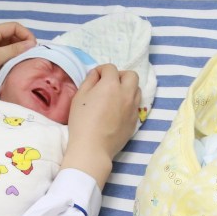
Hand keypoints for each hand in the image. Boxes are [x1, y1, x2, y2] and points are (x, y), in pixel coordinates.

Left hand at [0, 22, 35, 107]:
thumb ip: (15, 50)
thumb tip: (33, 44)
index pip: (14, 27)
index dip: (26, 35)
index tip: (34, 48)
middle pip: (12, 39)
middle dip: (23, 46)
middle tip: (32, 59)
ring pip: (8, 52)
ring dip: (17, 57)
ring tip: (26, 67)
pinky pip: (2, 62)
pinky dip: (9, 66)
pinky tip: (15, 73)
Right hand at [60, 65, 140, 184]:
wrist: (93, 147)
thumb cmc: (82, 121)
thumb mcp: (79, 97)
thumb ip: (89, 81)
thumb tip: (96, 74)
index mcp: (111, 85)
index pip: (110, 68)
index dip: (101, 70)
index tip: (95, 77)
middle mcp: (126, 93)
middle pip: (131, 75)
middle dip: (120, 75)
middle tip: (109, 84)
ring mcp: (133, 107)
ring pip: (137, 89)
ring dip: (127, 88)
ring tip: (115, 96)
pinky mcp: (135, 120)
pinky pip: (136, 105)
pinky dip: (129, 102)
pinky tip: (117, 110)